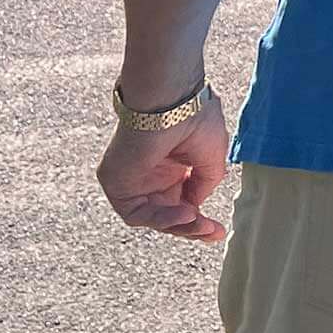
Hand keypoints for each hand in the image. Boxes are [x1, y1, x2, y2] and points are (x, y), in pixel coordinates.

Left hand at [97, 95, 231, 241]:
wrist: (172, 100)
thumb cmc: (194, 118)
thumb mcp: (211, 159)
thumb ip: (203, 186)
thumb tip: (194, 204)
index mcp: (170, 166)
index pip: (180, 202)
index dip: (198, 220)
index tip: (218, 229)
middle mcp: (148, 173)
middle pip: (166, 214)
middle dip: (190, 227)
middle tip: (210, 232)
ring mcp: (130, 178)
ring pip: (152, 217)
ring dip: (178, 224)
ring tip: (198, 221)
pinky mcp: (114, 181)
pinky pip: (136, 213)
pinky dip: (162, 217)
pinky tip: (185, 212)